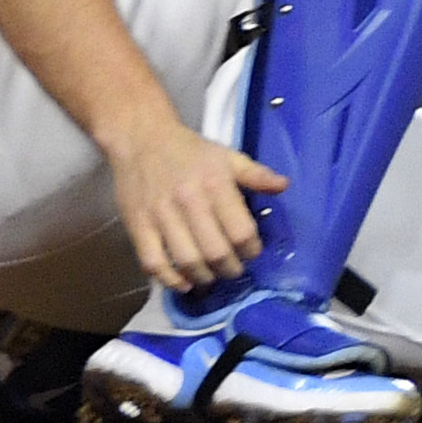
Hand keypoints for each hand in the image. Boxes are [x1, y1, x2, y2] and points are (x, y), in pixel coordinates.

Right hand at [101, 111, 284, 292]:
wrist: (141, 139)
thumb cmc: (190, 151)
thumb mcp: (227, 156)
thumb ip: (256, 174)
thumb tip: (283, 186)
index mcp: (216, 184)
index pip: (240, 230)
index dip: (251, 248)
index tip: (253, 252)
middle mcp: (189, 202)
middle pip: (215, 251)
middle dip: (230, 268)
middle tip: (234, 270)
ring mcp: (161, 216)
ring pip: (186, 260)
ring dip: (204, 277)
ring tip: (212, 277)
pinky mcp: (137, 226)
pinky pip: (153, 262)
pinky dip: (169, 279)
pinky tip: (183, 282)